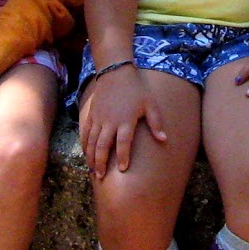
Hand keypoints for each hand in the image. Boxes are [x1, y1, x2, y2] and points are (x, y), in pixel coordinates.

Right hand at [78, 63, 166, 179]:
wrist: (116, 72)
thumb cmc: (136, 89)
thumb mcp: (150, 104)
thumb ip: (156, 123)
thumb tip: (164, 139)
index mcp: (125, 120)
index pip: (123, 143)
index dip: (123, 156)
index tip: (123, 169)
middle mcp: (110, 121)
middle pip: (102, 146)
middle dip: (101, 163)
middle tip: (101, 177)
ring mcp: (98, 118)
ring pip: (91, 141)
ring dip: (91, 157)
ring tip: (93, 170)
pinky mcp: (91, 114)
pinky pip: (85, 132)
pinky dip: (84, 144)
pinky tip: (86, 154)